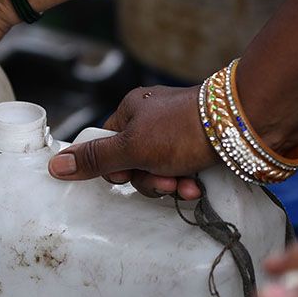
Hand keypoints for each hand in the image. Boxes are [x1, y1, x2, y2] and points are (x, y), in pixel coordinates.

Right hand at [47, 85, 217, 200]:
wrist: (242, 124)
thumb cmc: (182, 130)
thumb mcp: (133, 148)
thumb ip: (96, 159)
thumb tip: (55, 166)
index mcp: (131, 111)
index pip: (107, 146)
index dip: (116, 169)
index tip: (129, 174)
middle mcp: (152, 119)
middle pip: (134, 164)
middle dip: (149, 180)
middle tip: (166, 180)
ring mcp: (177, 132)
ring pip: (159, 170)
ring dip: (171, 184)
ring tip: (187, 185)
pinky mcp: (199, 145)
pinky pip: (183, 170)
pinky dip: (188, 181)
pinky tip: (198, 185)